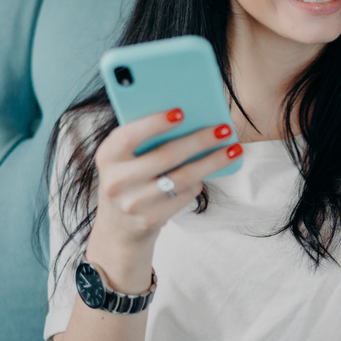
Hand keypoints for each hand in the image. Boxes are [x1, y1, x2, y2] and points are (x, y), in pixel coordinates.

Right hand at [89, 109, 240, 251]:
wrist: (119, 227)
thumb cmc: (130, 179)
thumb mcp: (126, 158)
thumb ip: (146, 138)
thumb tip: (190, 116)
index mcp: (107, 156)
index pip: (128, 136)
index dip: (154, 123)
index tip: (181, 112)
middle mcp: (116, 181)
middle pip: (165, 156)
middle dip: (199, 140)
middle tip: (224, 129)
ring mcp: (133, 203)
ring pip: (182, 178)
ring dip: (212, 162)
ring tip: (233, 149)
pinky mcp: (150, 220)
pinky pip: (185, 195)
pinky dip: (199, 182)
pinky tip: (209, 172)